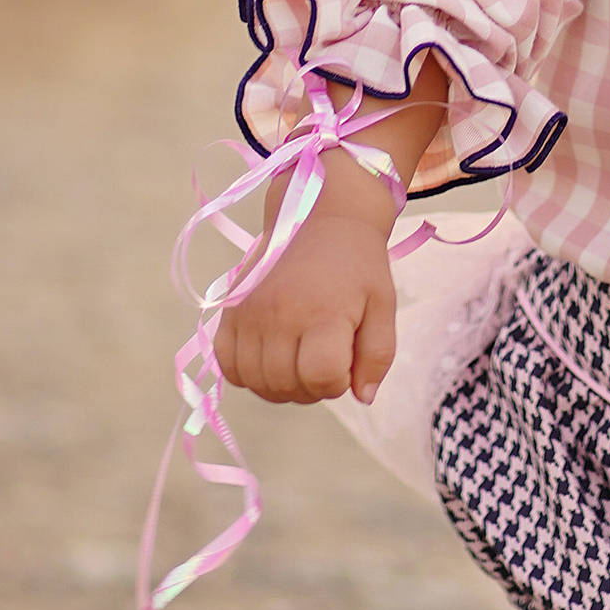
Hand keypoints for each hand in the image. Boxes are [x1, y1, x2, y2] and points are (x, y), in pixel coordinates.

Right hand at [213, 154, 399, 406]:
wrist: (317, 212)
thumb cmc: (357, 263)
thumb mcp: (383, 305)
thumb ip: (377, 355)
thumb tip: (362, 398)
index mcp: (323, 313)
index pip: (322, 378)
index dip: (338, 383)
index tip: (346, 362)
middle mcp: (279, 315)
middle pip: (287, 386)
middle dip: (312, 388)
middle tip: (325, 361)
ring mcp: (249, 314)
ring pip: (255, 383)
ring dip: (280, 385)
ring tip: (299, 360)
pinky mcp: (229, 310)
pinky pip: (227, 365)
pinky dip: (247, 373)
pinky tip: (270, 356)